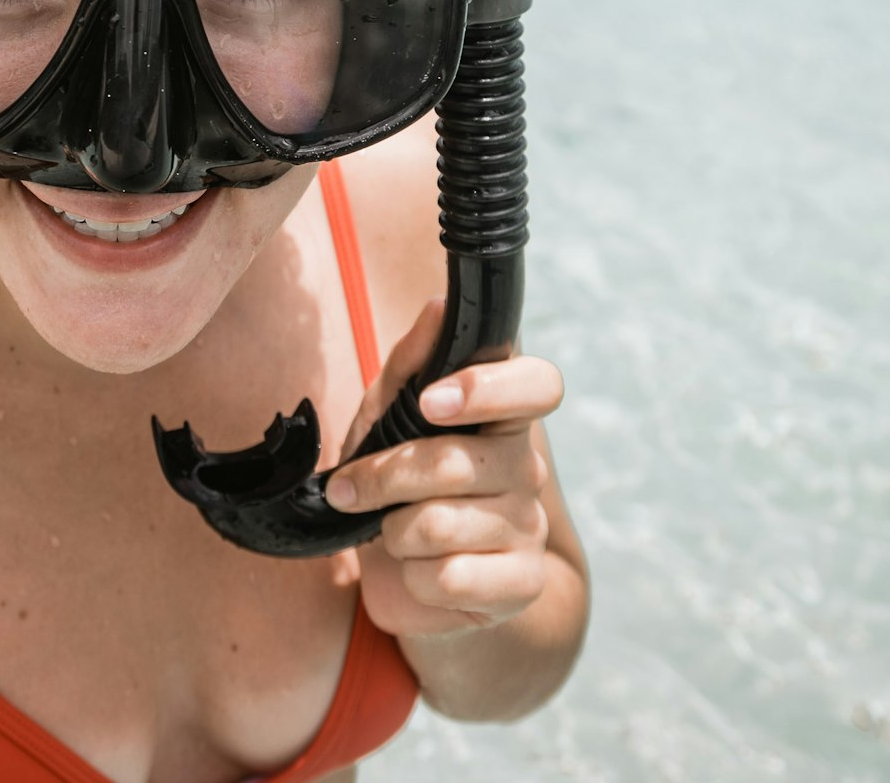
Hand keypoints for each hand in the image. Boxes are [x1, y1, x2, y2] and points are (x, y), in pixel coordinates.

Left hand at [326, 299, 563, 641]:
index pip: (540, 384)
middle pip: (454, 463)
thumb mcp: (389, 414)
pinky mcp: (520, 583)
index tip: (431, 401)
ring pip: (440, 524)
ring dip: (392, 530)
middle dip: (383, 476)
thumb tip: (441, 305)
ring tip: (392, 531)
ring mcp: (528, 527)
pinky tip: (418, 570)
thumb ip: (413, 362)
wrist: (417, 575)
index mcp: (503, 415)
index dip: (489, 388)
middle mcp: (525, 466)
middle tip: (349, 487)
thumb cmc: (401, 480)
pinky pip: (448, 577)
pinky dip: (412, 577)